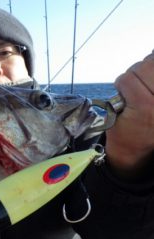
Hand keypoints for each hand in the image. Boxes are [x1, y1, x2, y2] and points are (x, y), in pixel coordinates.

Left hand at [106, 51, 153, 172]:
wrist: (133, 150)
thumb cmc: (144, 122)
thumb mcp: (152, 98)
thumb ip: (151, 79)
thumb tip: (149, 55)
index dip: (151, 60)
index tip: (147, 71)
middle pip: (151, 62)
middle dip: (140, 68)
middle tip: (137, 84)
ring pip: (138, 69)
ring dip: (131, 76)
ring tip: (132, 92)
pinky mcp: (144, 106)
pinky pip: (126, 81)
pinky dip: (121, 85)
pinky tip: (123, 97)